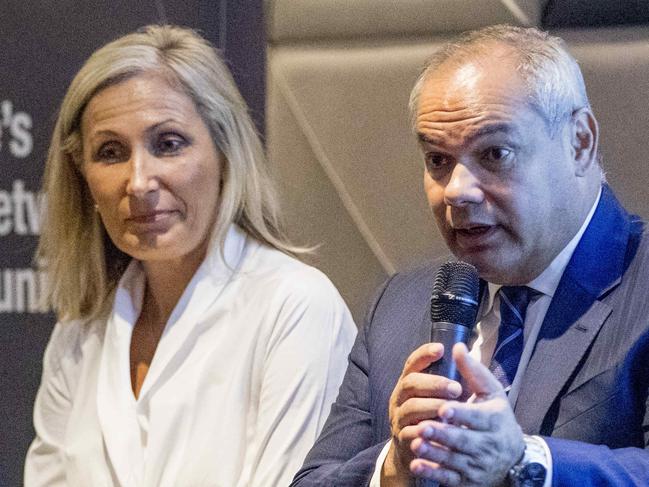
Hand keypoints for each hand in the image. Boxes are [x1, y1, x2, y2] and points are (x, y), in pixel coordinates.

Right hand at [382, 343, 462, 485]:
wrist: (420, 451)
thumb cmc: (435, 416)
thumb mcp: (441, 395)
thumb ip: (452, 377)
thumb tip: (465, 352)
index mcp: (410, 382)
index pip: (413, 363)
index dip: (424, 354)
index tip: (441, 349)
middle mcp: (400, 397)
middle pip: (410, 383)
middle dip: (434, 383)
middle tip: (456, 388)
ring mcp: (399, 417)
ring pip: (410, 407)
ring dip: (431, 406)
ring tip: (450, 409)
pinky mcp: (402, 438)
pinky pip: (410, 432)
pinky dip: (424, 431)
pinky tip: (439, 431)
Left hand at [409, 342, 524, 485]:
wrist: (513, 458)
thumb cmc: (497, 418)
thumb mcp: (491, 393)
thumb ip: (473, 371)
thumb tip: (457, 346)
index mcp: (494, 420)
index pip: (477, 417)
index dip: (461, 414)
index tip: (444, 409)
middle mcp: (488, 445)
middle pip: (464, 441)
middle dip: (443, 434)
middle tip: (423, 425)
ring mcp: (478, 465)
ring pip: (454, 460)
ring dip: (434, 453)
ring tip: (415, 443)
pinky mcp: (468, 481)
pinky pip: (449, 478)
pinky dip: (433, 472)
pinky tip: (417, 465)